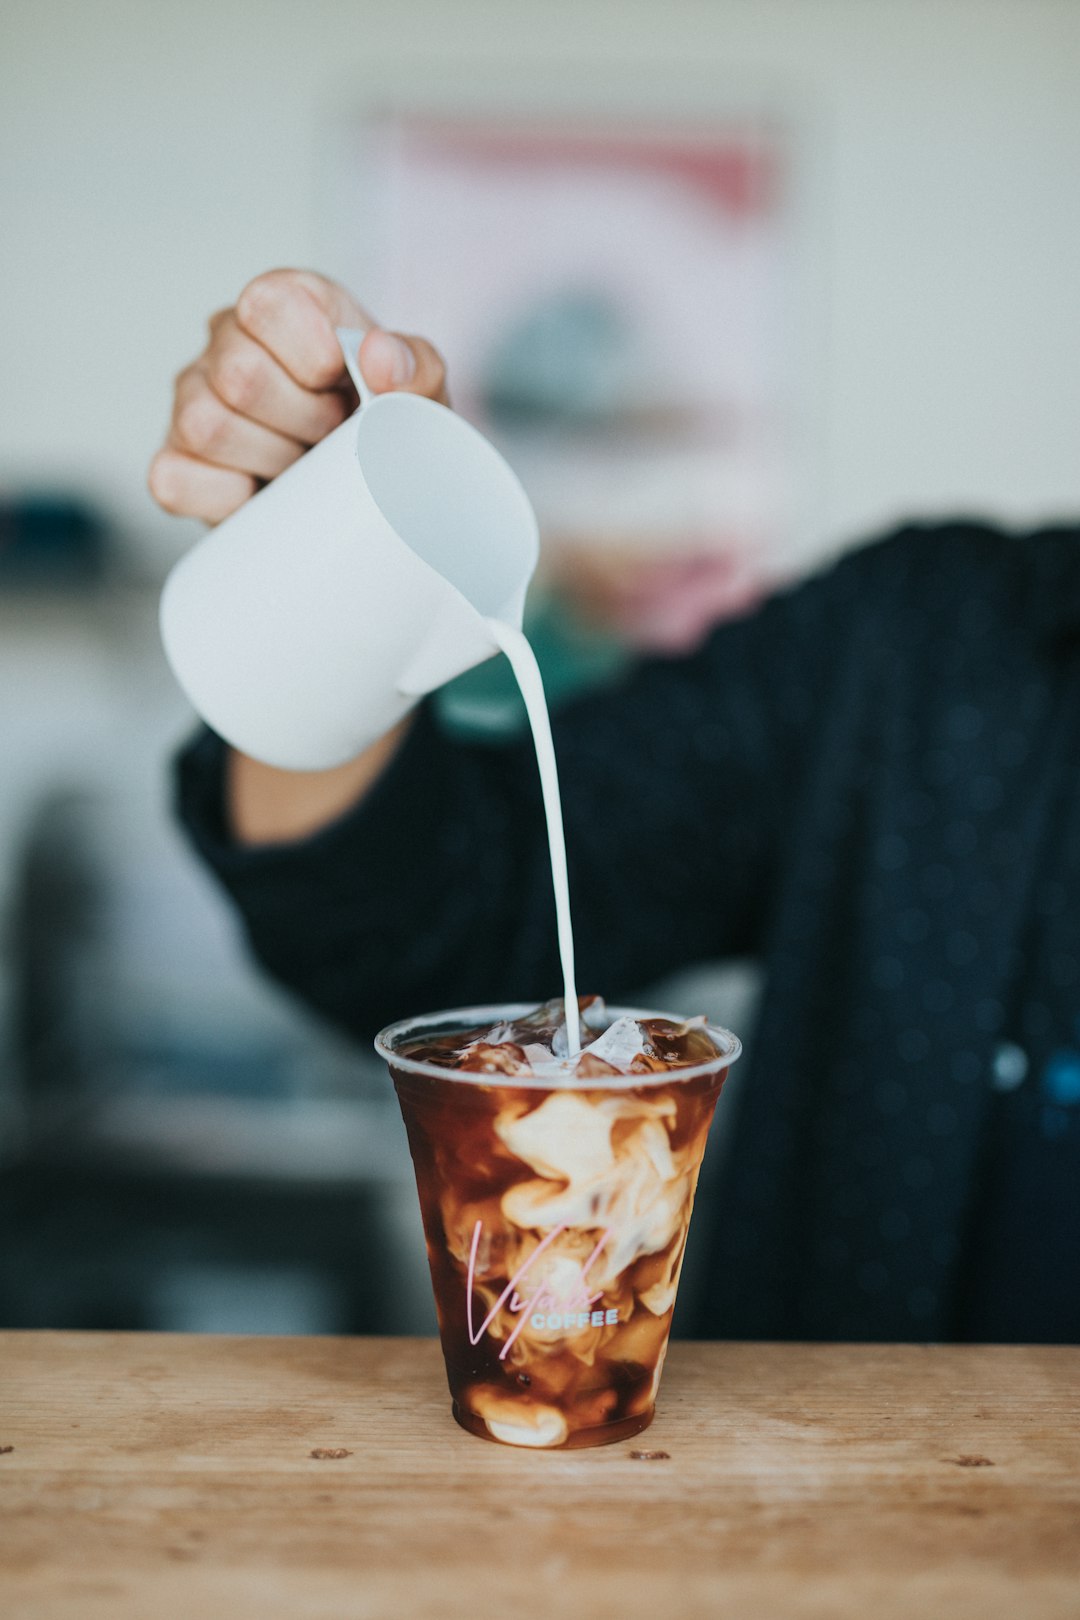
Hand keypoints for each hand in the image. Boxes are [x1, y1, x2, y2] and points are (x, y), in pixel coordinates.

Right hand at [148, 269, 448, 524]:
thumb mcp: (421, 396)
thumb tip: (377, 355)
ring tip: (304, 465)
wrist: (369, 496)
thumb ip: (416, 366)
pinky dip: (228, 500)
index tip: (346, 385)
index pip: (268, 303)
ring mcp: (192, 403)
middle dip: (304, 420)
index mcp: (282, 306)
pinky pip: (176, 480)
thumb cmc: (386, 428)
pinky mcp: (176, 465)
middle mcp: (226, 345)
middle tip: (332, 435)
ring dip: (272, 459)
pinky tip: (264, 494)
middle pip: (240, 375)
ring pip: (205, 426)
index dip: (315, 355)